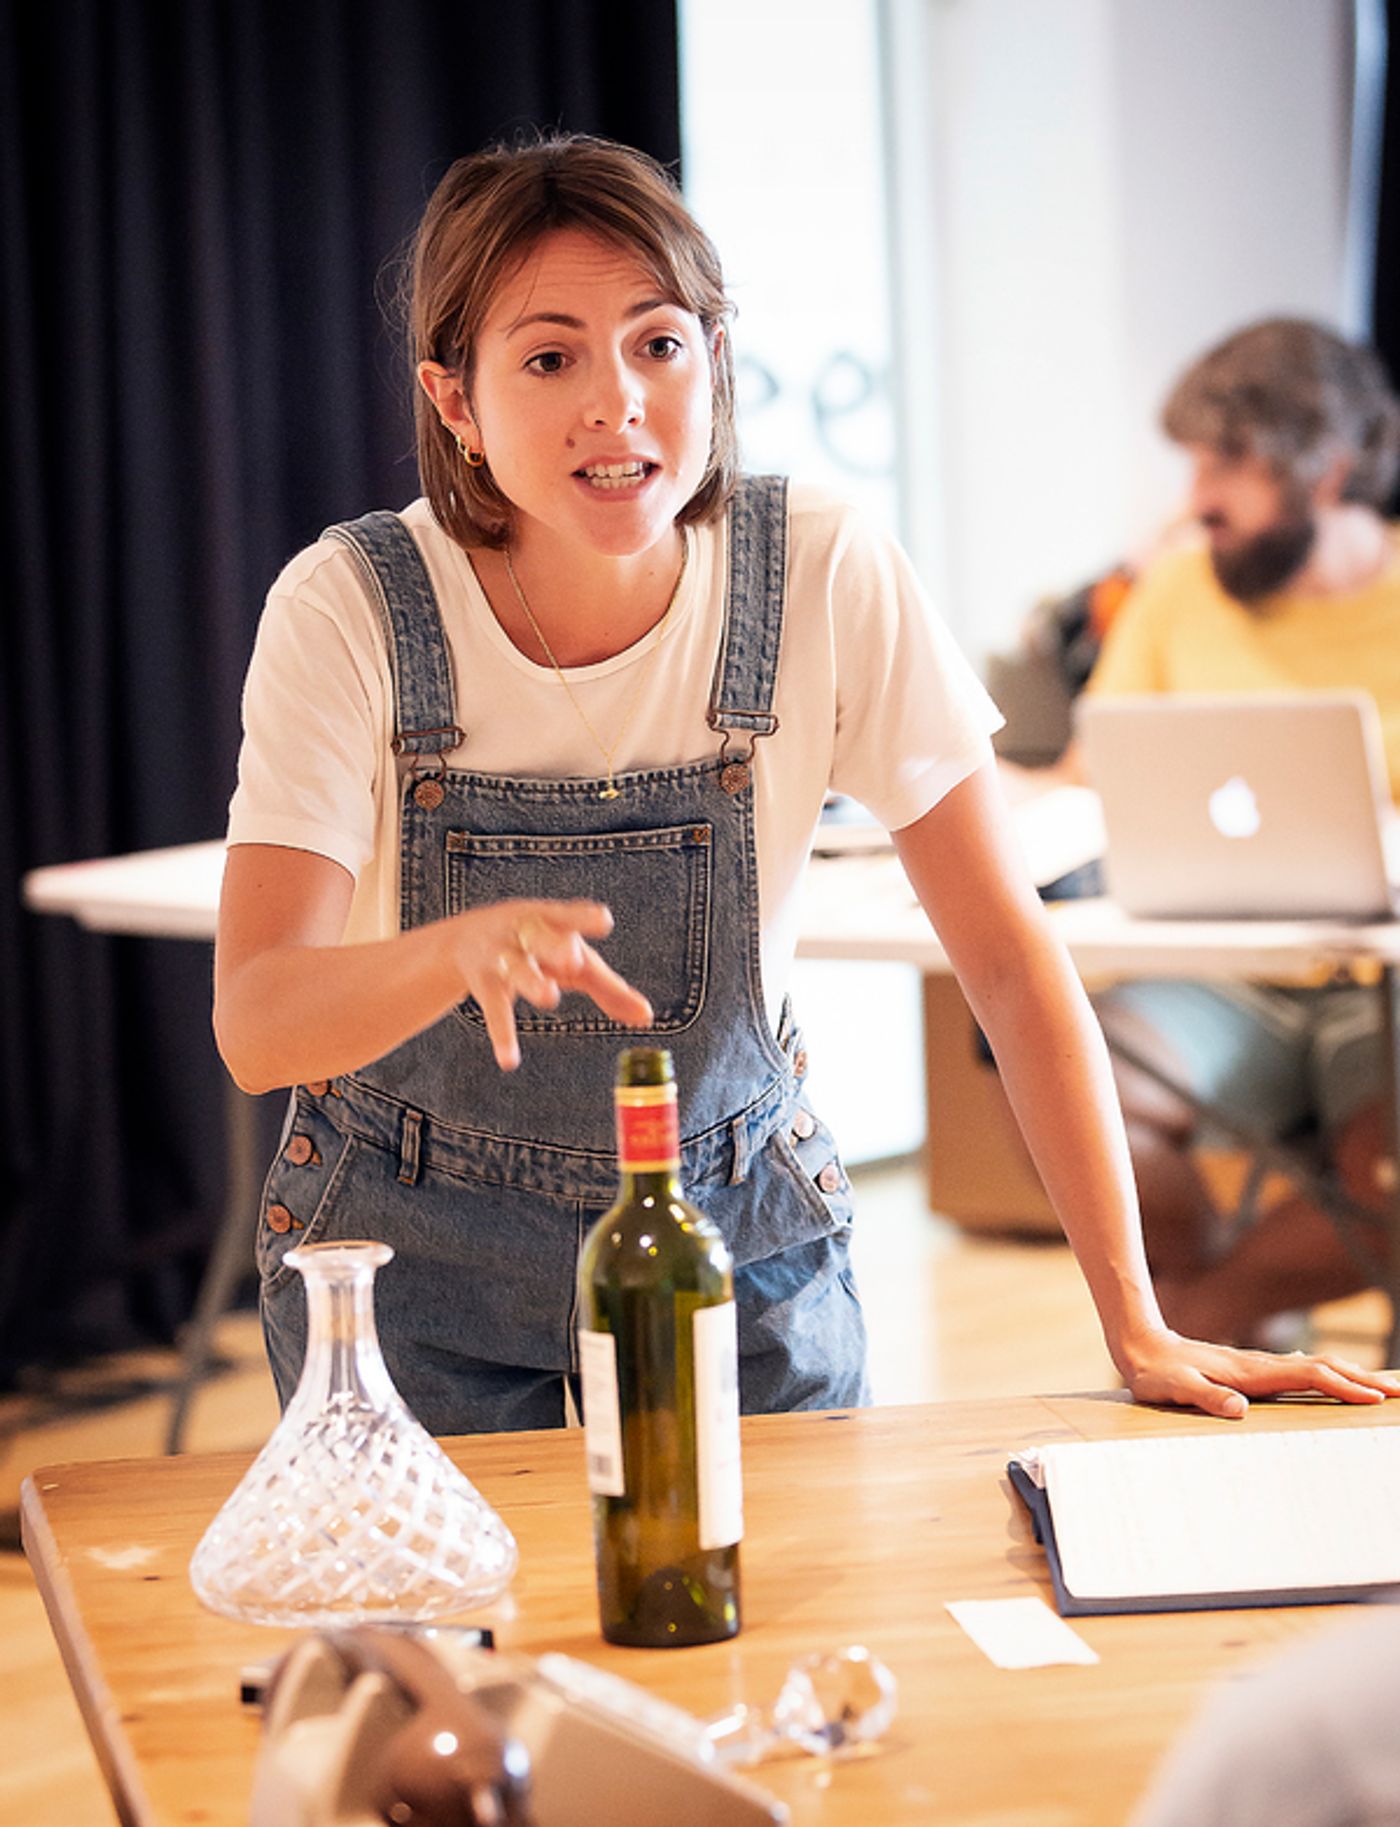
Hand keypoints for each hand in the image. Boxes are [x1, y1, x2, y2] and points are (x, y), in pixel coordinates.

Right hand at [451, 899, 652, 1070]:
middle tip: (573, 957)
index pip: (570, 916)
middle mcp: (526, 934)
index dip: (585, 918)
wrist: (465, 939)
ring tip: (549, 997)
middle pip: (542, 938)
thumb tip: (647, 1017)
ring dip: (533, 982)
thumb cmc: (538, 947)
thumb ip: (609, 988)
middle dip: (556, 946)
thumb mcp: (571, 961)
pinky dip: (503, 1036)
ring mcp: (502, 957)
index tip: (603, 919)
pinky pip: (496, 1011)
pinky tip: (509, 1060)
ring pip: (519, 970)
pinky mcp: (486, 985)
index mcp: (553, 921)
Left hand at [1119, 1329, 1399, 1418]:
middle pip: (1325, 1368)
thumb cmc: (1157, 1374)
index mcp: (1252, 1372)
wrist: (1142, 1347)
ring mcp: (1261, 1366)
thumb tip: (1239, 1409)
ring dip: (1353, 1376)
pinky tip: (1339, 1382)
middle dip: (1364, 1380)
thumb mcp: (1174, 1388)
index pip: (1310, 1376)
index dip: (1343, 1386)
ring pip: (1318, 1367)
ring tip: (1386, 1388)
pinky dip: (1331, 1375)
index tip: (1375, 1399)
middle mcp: (1263, 1366)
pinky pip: (1304, 1372)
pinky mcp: (1255, 1370)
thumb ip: (1204, 1395)